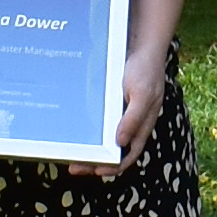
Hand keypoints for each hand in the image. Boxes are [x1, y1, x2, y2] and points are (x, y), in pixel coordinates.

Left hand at [73, 43, 168, 181]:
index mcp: (142, 126)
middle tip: (73, 167)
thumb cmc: (145, 70)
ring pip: (104, 140)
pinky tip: (75, 131)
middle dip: (94, 163)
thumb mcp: (142, 93)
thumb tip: (121, 143)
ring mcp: (120, 114)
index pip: (129, 155)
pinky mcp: (111, 104)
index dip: (115, 167)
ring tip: (71, 154)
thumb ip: (134, 118)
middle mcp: (130, 124)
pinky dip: (88, 131)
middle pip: (113, 152)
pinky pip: (99, 123)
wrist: (141, 45)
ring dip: (89, 149)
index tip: (96, 171)